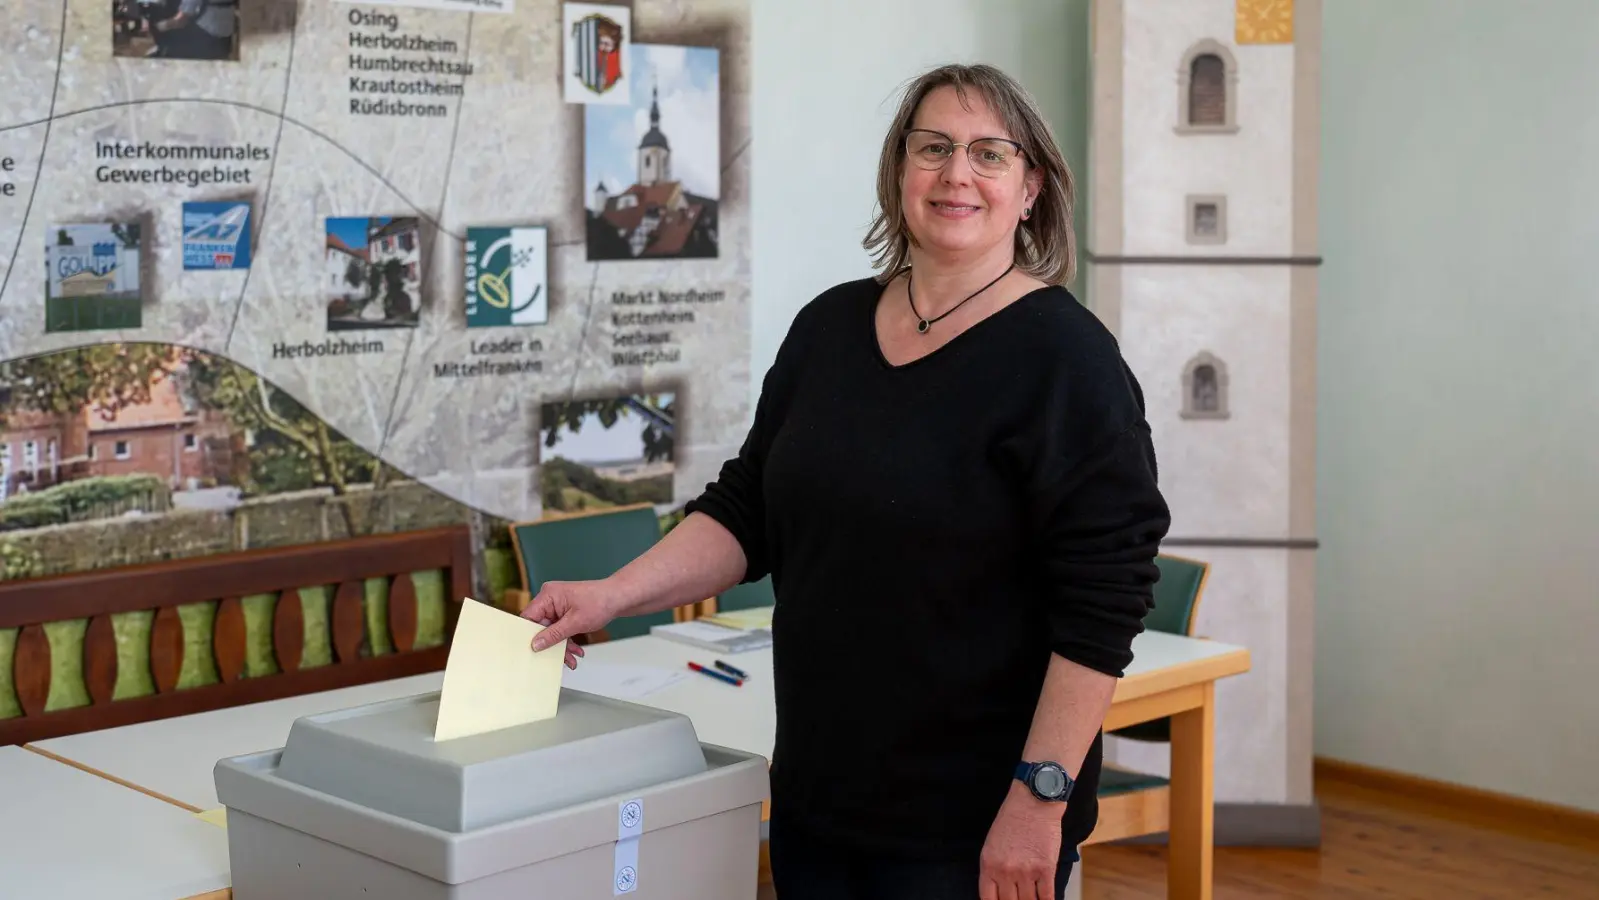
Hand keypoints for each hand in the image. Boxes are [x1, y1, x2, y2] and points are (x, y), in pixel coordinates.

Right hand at [519, 579, 620, 668]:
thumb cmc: (600, 602)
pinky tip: (576, 651)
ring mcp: (558, 605)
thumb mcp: (575, 623)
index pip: (529, 617)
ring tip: (571, 660)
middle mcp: (550, 598)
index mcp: (548, 595)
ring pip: (551, 630)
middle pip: (540, 626)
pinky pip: (560, 629)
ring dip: (562, 646)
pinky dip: (567, 640)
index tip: (530, 650)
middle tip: (556, 660)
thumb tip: (536, 644)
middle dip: (551, 645)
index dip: (528, 634)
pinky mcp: (565, 612)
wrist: (619, 598)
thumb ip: (553, 634)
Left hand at [978, 784, 1063, 899]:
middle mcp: (1005, 871)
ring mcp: (1026, 872)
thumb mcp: (992, 844)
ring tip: (1032, 897)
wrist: (1034, 801)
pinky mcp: (1046, 869)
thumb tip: (999, 891)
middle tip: (1020, 898)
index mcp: (988, 865)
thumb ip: (993, 868)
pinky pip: (1046, 897)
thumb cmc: (1012, 818)